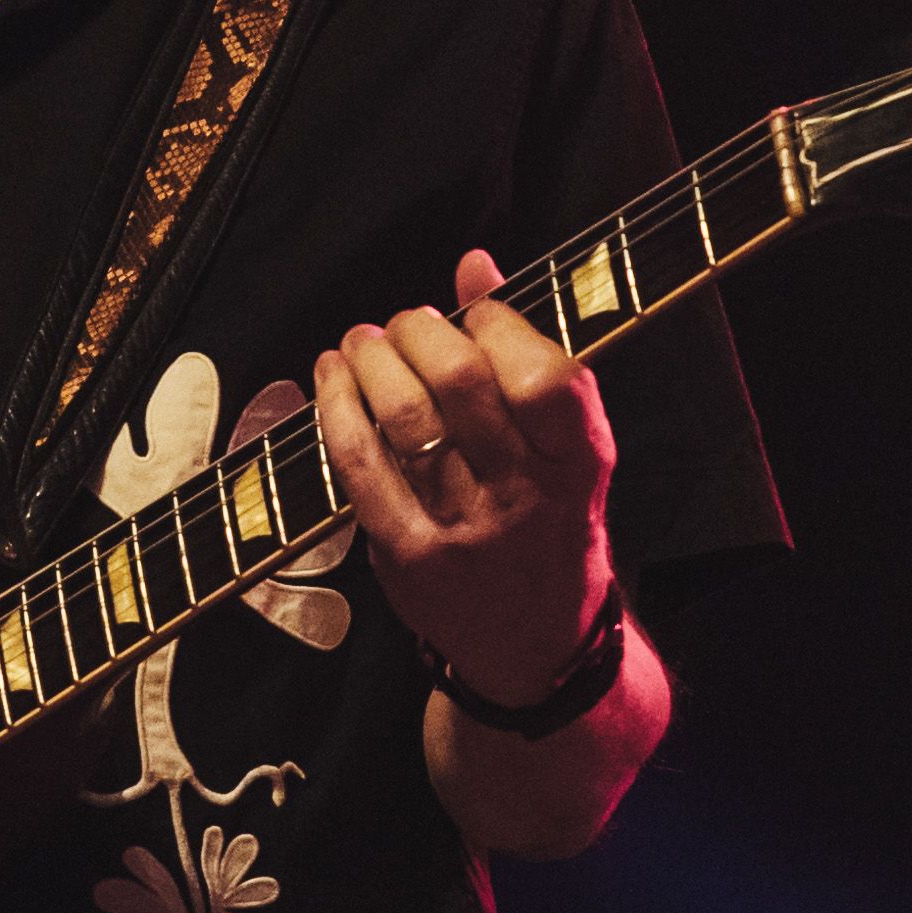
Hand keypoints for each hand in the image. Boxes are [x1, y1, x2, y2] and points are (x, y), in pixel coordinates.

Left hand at [314, 246, 616, 708]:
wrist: (539, 648)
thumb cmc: (550, 523)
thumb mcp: (565, 448)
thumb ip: (529, 354)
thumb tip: (474, 264)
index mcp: (580, 463)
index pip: (545, 373)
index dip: (498, 322)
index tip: (474, 309)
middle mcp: (528, 498)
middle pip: (463, 384)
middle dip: (419, 330)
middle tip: (404, 321)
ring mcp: (466, 531)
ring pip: (404, 419)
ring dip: (370, 360)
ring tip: (362, 342)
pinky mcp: (409, 559)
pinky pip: (360, 469)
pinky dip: (336, 410)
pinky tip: (331, 380)